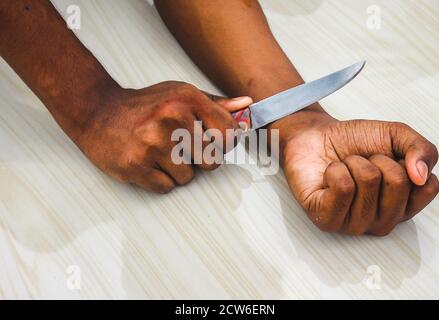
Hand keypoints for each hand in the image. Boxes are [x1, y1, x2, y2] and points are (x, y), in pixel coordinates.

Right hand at [75, 81, 251, 192]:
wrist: (96, 112)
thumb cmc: (145, 105)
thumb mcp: (181, 94)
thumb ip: (216, 104)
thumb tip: (248, 106)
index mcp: (187, 100)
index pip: (229, 135)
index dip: (223, 144)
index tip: (210, 141)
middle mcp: (171, 119)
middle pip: (212, 162)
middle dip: (199, 160)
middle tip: (179, 147)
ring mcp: (152, 144)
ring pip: (188, 178)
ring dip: (177, 171)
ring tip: (158, 152)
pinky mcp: (135, 166)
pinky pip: (166, 187)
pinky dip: (159, 180)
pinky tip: (146, 162)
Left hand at [270, 107, 438, 235]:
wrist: (315, 137)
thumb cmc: (354, 143)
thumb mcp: (397, 136)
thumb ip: (422, 150)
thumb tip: (422, 175)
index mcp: (404, 206)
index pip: (427, 188)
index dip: (405, 161)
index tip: (387, 159)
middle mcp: (382, 221)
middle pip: (397, 183)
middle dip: (377, 160)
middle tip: (361, 162)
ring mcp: (355, 225)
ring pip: (367, 182)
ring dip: (353, 163)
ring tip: (344, 168)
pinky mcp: (327, 220)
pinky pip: (342, 188)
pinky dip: (335, 170)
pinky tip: (329, 175)